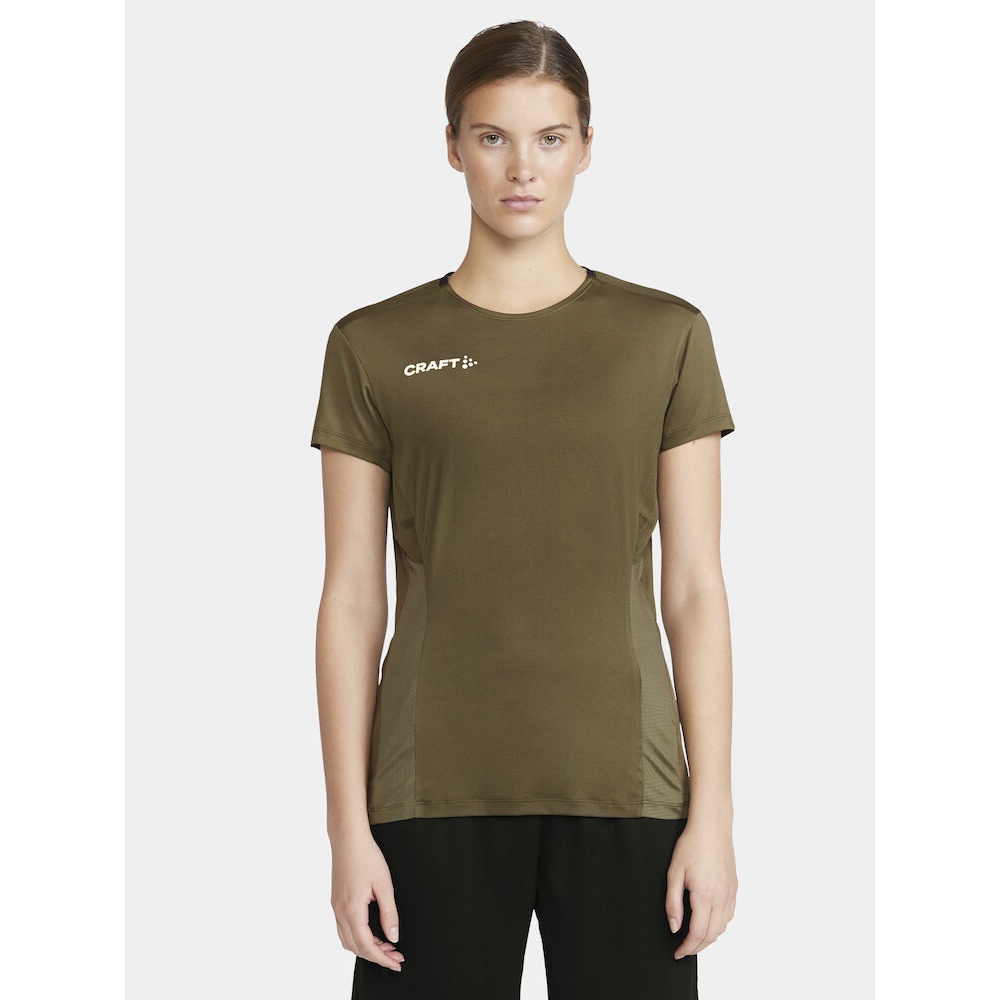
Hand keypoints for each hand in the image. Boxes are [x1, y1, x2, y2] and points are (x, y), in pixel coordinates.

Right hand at [330, 830, 405, 972]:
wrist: (348, 838)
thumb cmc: (367, 857)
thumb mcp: (384, 885)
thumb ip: (389, 913)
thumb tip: (393, 937)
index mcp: (352, 909)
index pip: (366, 946)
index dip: (382, 958)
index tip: (396, 963)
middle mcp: (340, 912)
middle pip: (355, 947)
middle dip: (376, 956)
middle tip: (396, 956)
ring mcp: (335, 907)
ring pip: (347, 940)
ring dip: (365, 948)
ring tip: (386, 946)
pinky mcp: (336, 901)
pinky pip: (343, 929)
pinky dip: (357, 937)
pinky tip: (371, 933)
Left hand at [665, 819, 737, 958]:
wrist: (712, 827)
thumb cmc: (691, 845)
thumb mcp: (674, 873)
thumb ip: (673, 903)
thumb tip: (675, 927)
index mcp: (705, 895)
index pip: (698, 933)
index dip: (687, 947)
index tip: (678, 952)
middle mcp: (722, 898)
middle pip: (712, 935)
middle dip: (697, 947)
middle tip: (684, 949)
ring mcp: (730, 893)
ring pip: (722, 927)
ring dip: (709, 938)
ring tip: (694, 938)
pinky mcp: (734, 888)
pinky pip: (729, 915)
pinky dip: (719, 925)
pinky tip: (708, 921)